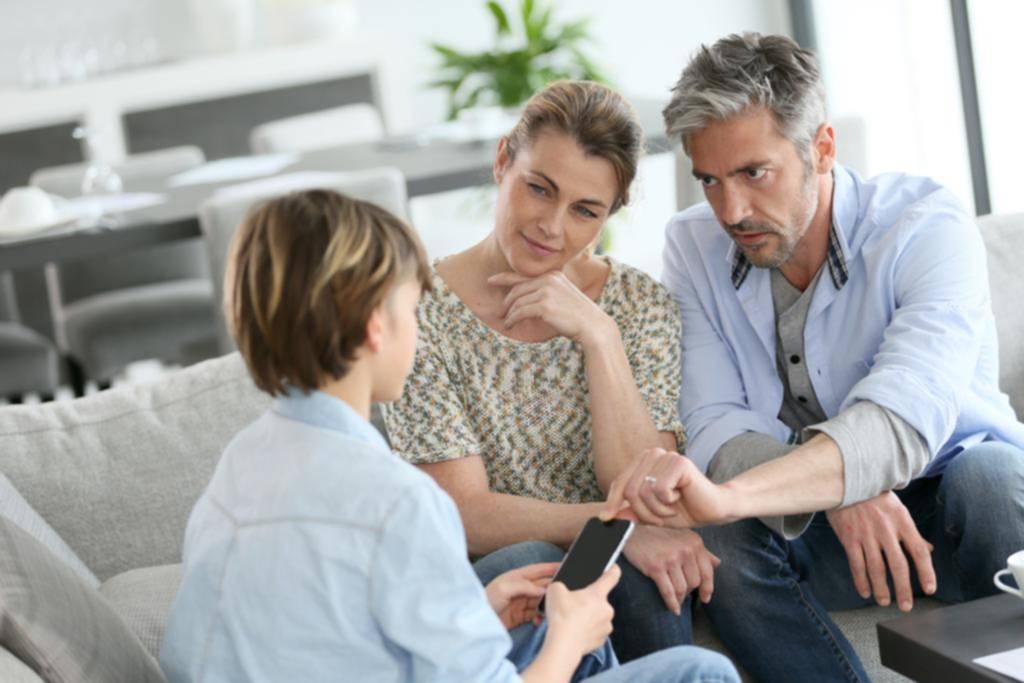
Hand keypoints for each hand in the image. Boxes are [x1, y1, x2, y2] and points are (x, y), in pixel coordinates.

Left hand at [485, 562, 559, 629]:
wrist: (476, 622)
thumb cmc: (486, 600)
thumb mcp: (504, 588)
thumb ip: (524, 586)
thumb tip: (543, 588)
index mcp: (516, 577)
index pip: (537, 570)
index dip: (550, 567)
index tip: (564, 565)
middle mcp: (520, 588)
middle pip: (541, 586)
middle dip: (551, 589)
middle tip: (561, 593)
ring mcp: (520, 602)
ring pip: (540, 601)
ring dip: (546, 605)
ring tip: (550, 610)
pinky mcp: (520, 616)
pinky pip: (535, 614)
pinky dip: (539, 617)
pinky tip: (539, 620)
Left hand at [488, 271, 614, 345]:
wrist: (593, 325)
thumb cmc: (578, 315)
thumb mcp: (562, 296)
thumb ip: (546, 292)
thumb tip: (525, 301)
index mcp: (552, 275)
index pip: (523, 275)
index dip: (504, 278)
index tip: (490, 281)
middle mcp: (548, 280)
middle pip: (517, 289)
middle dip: (506, 302)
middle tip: (499, 312)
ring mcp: (546, 291)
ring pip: (517, 302)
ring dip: (509, 314)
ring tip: (506, 322)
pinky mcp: (544, 306)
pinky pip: (520, 312)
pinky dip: (512, 319)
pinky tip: (510, 325)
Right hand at [543, 564, 619, 657]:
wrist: (563, 644)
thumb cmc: (562, 616)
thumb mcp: (555, 590)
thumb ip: (561, 585)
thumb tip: (561, 588)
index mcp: (597, 594)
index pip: (612, 576)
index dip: (613, 569)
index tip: (613, 567)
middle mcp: (606, 609)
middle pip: (600, 600)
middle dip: (589, 601)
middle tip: (574, 604)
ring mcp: (606, 626)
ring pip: (598, 617)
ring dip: (589, 617)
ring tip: (573, 620)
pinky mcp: (601, 641)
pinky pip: (596, 631)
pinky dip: (588, 630)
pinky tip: (576, 631)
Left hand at [600, 448, 736, 528]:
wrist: (713, 510)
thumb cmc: (683, 509)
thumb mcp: (650, 513)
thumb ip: (630, 511)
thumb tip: (605, 515)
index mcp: (643, 462)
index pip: (620, 483)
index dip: (612, 502)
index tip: (605, 518)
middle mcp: (653, 454)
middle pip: (629, 490)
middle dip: (643, 513)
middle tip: (660, 518)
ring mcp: (666, 456)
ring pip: (643, 492)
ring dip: (657, 510)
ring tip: (671, 508)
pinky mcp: (679, 463)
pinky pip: (659, 490)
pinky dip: (667, 503)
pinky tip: (680, 498)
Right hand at [623, 525, 719, 611]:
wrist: (631, 533)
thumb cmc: (658, 537)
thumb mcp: (682, 538)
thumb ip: (700, 551)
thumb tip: (718, 563)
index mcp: (694, 542)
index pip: (707, 571)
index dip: (708, 588)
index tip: (705, 598)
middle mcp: (685, 549)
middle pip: (695, 582)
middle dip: (689, 592)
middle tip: (683, 596)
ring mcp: (671, 558)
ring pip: (682, 588)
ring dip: (680, 599)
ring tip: (677, 602)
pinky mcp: (656, 567)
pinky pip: (668, 591)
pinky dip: (672, 603)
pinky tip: (673, 609)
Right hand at [826, 492, 935, 610]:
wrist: (845, 482)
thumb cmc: (873, 495)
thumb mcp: (897, 509)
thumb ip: (911, 531)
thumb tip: (928, 549)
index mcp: (902, 521)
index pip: (919, 551)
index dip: (926, 572)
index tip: (930, 589)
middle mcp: (886, 529)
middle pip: (898, 565)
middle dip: (903, 588)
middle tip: (906, 605)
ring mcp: (866, 534)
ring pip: (876, 568)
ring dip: (881, 589)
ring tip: (884, 601)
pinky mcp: (849, 537)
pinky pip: (856, 564)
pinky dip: (861, 580)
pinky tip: (865, 591)